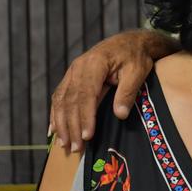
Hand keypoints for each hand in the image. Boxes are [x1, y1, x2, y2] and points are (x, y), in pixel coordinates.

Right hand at [48, 29, 174, 150]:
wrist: (130, 42)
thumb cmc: (136, 56)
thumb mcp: (137, 72)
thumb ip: (127, 92)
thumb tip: (120, 115)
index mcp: (95, 64)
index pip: (86, 94)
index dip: (85, 117)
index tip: (87, 136)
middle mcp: (78, 67)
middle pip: (70, 100)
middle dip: (71, 126)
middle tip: (75, 148)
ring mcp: (72, 72)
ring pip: (61, 100)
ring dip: (61, 124)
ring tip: (64, 144)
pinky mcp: (72, 77)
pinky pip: (59, 97)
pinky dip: (55, 114)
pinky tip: (54, 130)